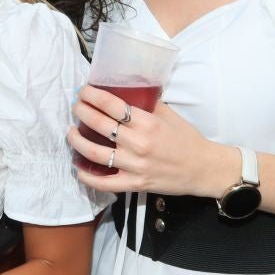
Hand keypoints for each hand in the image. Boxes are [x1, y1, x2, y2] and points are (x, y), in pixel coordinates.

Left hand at [67, 85, 234, 196]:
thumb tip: (128, 90)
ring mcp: (135, 165)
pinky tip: (78, 167)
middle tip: (76, 106)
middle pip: (99, 124)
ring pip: (95, 153)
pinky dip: (87, 176)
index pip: (112, 105)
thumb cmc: (187, 139)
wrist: (203, 168)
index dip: (93, 96)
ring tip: (71, 132)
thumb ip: (148, 104)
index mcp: (148, 123)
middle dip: (82, 112)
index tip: (84, 91)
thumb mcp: (170, 115)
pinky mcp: (135, 184)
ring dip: (77, 141)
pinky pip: (104, 183)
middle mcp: (139, 143)